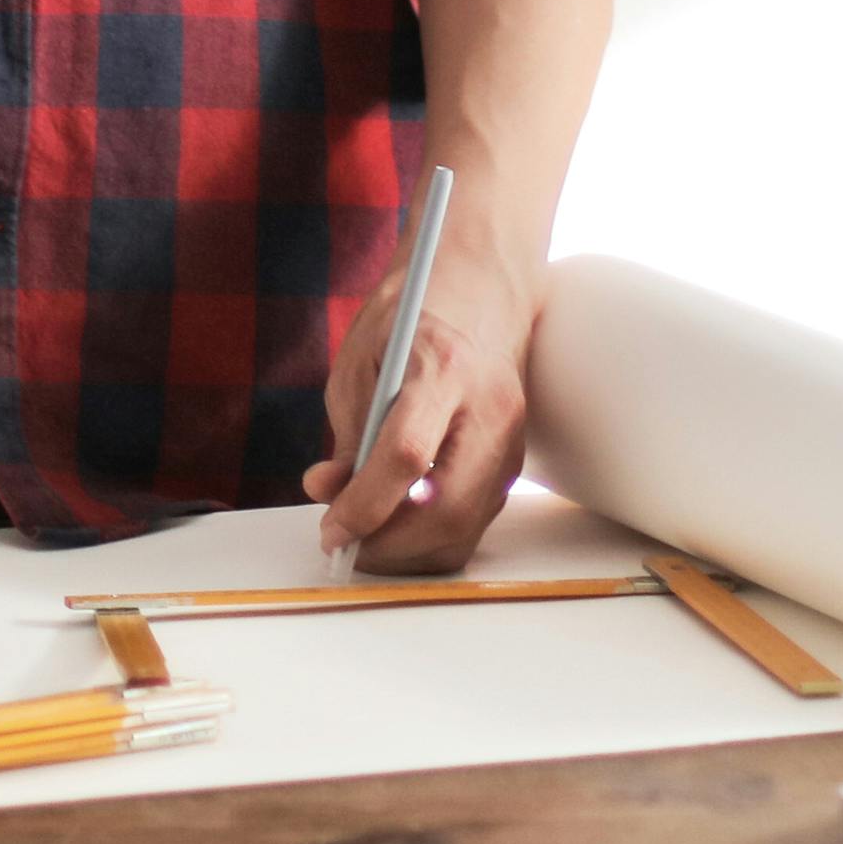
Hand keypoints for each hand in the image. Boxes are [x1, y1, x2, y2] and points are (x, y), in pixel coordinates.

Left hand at [300, 208, 541, 572]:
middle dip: (389, 546)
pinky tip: (400, 520)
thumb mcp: (361, 359)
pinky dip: (433, 537)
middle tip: (347, 546)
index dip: (364, 505)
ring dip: (410, 551)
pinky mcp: (514, 463)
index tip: (331, 529)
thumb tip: (328, 493)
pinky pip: (474, 522)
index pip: (407, 455)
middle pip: (447, 510)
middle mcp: (490, 409)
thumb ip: (346, 431)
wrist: (481, 292)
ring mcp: (511, 440)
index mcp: (445, 369)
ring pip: (465, 529)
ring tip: (368, 535)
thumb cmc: (414, 318)